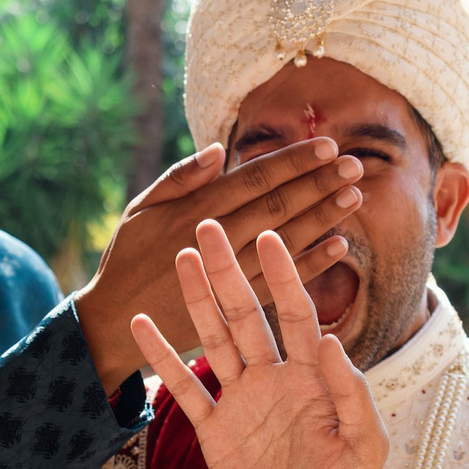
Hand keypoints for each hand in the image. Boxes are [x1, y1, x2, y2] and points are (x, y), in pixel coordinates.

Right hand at [72, 140, 365, 393]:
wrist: (114, 322)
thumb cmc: (127, 259)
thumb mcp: (140, 210)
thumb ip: (179, 178)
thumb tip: (217, 148)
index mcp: (194, 211)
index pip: (254, 179)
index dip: (292, 162)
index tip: (327, 147)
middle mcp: (215, 241)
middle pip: (277, 207)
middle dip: (318, 185)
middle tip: (355, 166)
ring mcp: (227, 276)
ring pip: (284, 242)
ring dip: (322, 218)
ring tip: (354, 197)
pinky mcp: (234, 308)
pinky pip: (281, 283)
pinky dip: (311, 265)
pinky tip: (339, 247)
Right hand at [131, 226, 392, 468]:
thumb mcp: (364, 445)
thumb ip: (349, 392)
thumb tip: (330, 338)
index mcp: (313, 377)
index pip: (296, 314)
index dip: (283, 276)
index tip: (268, 236)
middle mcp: (274, 380)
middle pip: (247, 315)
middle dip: (229, 271)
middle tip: (210, 227)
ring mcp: (241, 403)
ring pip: (214, 341)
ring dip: (196, 301)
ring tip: (179, 259)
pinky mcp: (215, 432)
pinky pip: (183, 390)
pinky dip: (163, 358)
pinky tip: (144, 325)